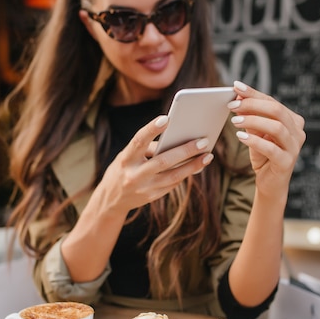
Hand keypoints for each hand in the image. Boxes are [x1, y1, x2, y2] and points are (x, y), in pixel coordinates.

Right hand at [96, 115, 214, 212]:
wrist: (111, 200)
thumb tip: (179, 141)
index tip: (167, 118)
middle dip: (185, 151)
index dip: (151, 130)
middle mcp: (134, 175)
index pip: (138, 142)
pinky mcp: (152, 198)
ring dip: (193, 166)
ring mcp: (144, 189)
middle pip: (163, 162)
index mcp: (125, 159)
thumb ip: (149, 148)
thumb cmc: (124, 168)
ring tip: (208, 155)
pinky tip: (197, 165)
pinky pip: (172, 184)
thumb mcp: (128, 156)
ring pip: (173, 176)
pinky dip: (185, 173)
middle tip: (203, 141)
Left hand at [228, 81, 305, 197]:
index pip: (273, 101)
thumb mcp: (256, 133)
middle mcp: (298, 132)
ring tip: (234, 121)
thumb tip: (239, 96)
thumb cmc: (264, 155)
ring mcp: (294, 147)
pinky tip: (240, 137)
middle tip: (233, 105)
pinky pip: (271, 148)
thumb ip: (251, 116)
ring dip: (253, 121)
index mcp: (293, 121)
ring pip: (276, 127)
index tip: (236, 87)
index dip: (254, 94)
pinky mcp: (287, 162)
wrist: (270, 183)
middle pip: (276, 110)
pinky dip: (254, 141)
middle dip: (253, 105)